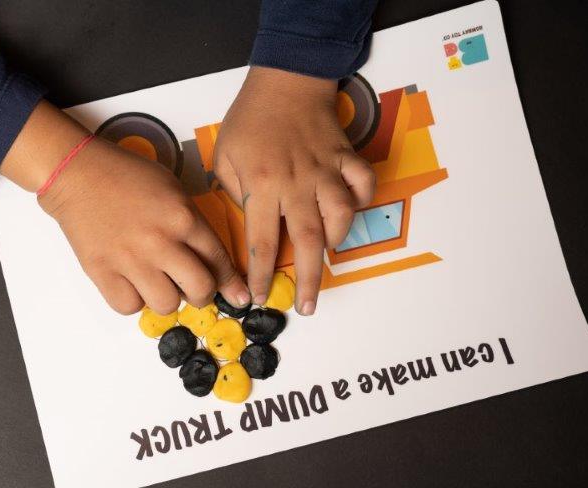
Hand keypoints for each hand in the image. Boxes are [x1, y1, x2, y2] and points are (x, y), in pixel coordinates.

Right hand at [0, 101, 248, 314]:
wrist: (78, 174)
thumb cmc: (125, 176)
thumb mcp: (172, 189)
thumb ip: (192, 223)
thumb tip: (208, 259)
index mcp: (182, 218)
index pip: (219, 261)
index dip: (230, 283)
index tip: (237, 295)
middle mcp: (160, 242)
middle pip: (199, 290)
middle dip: (201, 295)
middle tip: (192, 289)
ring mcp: (130, 259)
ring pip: (166, 305)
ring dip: (166, 298)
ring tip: (156, 282)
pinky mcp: (102, 271)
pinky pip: (128, 307)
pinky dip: (133, 300)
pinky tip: (131, 284)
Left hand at [213, 66, 374, 314]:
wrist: (286, 81)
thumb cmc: (250, 119)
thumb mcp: (224, 155)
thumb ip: (235, 192)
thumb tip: (249, 224)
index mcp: (262, 184)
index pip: (263, 241)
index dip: (261, 275)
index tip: (259, 298)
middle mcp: (297, 183)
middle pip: (309, 241)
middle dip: (308, 280)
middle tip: (307, 307)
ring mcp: (325, 171)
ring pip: (342, 217)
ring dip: (336, 240)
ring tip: (326, 253)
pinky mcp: (346, 158)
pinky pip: (363, 186)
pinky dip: (362, 201)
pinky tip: (349, 210)